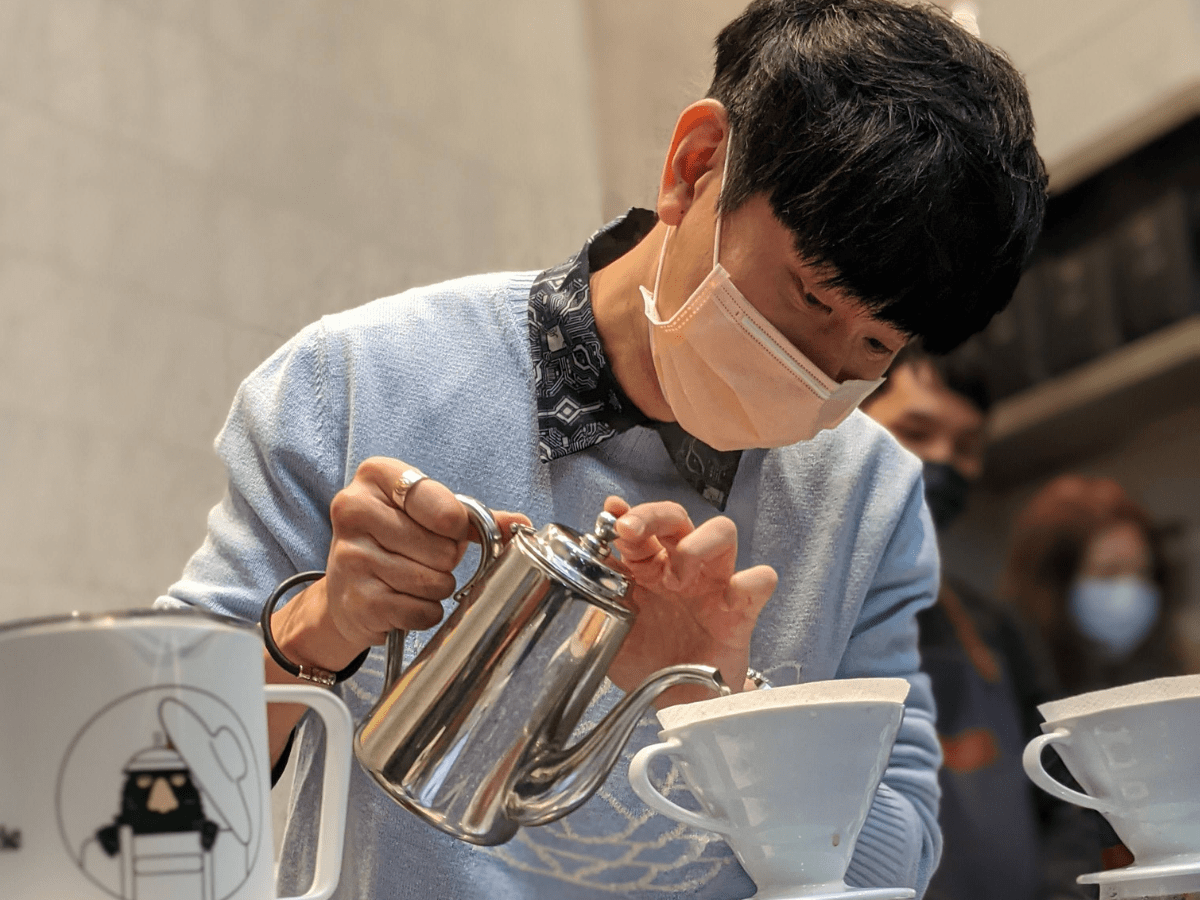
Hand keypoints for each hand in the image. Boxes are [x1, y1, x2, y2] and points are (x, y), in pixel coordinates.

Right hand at [273, 457, 529, 671]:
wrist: (347, 587)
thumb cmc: (396, 542)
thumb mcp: (428, 516)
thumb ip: (475, 518)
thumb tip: (521, 525)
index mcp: (376, 475)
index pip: (437, 501)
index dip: (457, 524)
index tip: (453, 530)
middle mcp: (353, 509)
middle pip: (441, 546)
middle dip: (445, 559)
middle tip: (425, 557)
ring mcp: (349, 555)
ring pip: (432, 581)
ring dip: (437, 587)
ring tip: (415, 578)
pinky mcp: (355, 598)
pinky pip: (419, 610)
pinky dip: (424, 611)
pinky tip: (406, 600)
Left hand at [601, 496, 776, 705]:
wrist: (678, 707)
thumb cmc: (645, 663)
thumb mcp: (606, 634)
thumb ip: (586, 608)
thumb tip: (551, 592)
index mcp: (646, 569)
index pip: (639, 526)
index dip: (625, 515)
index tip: (611, 514)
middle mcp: (680, 568)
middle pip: (676, 516)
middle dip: (654, 515)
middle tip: (631, 531)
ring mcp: (713, 585)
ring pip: (722, 532)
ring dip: (697, 544)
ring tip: (677, 576)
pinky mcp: (741, 611)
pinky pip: (760, 580)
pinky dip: (751, 581)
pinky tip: (730, 598)